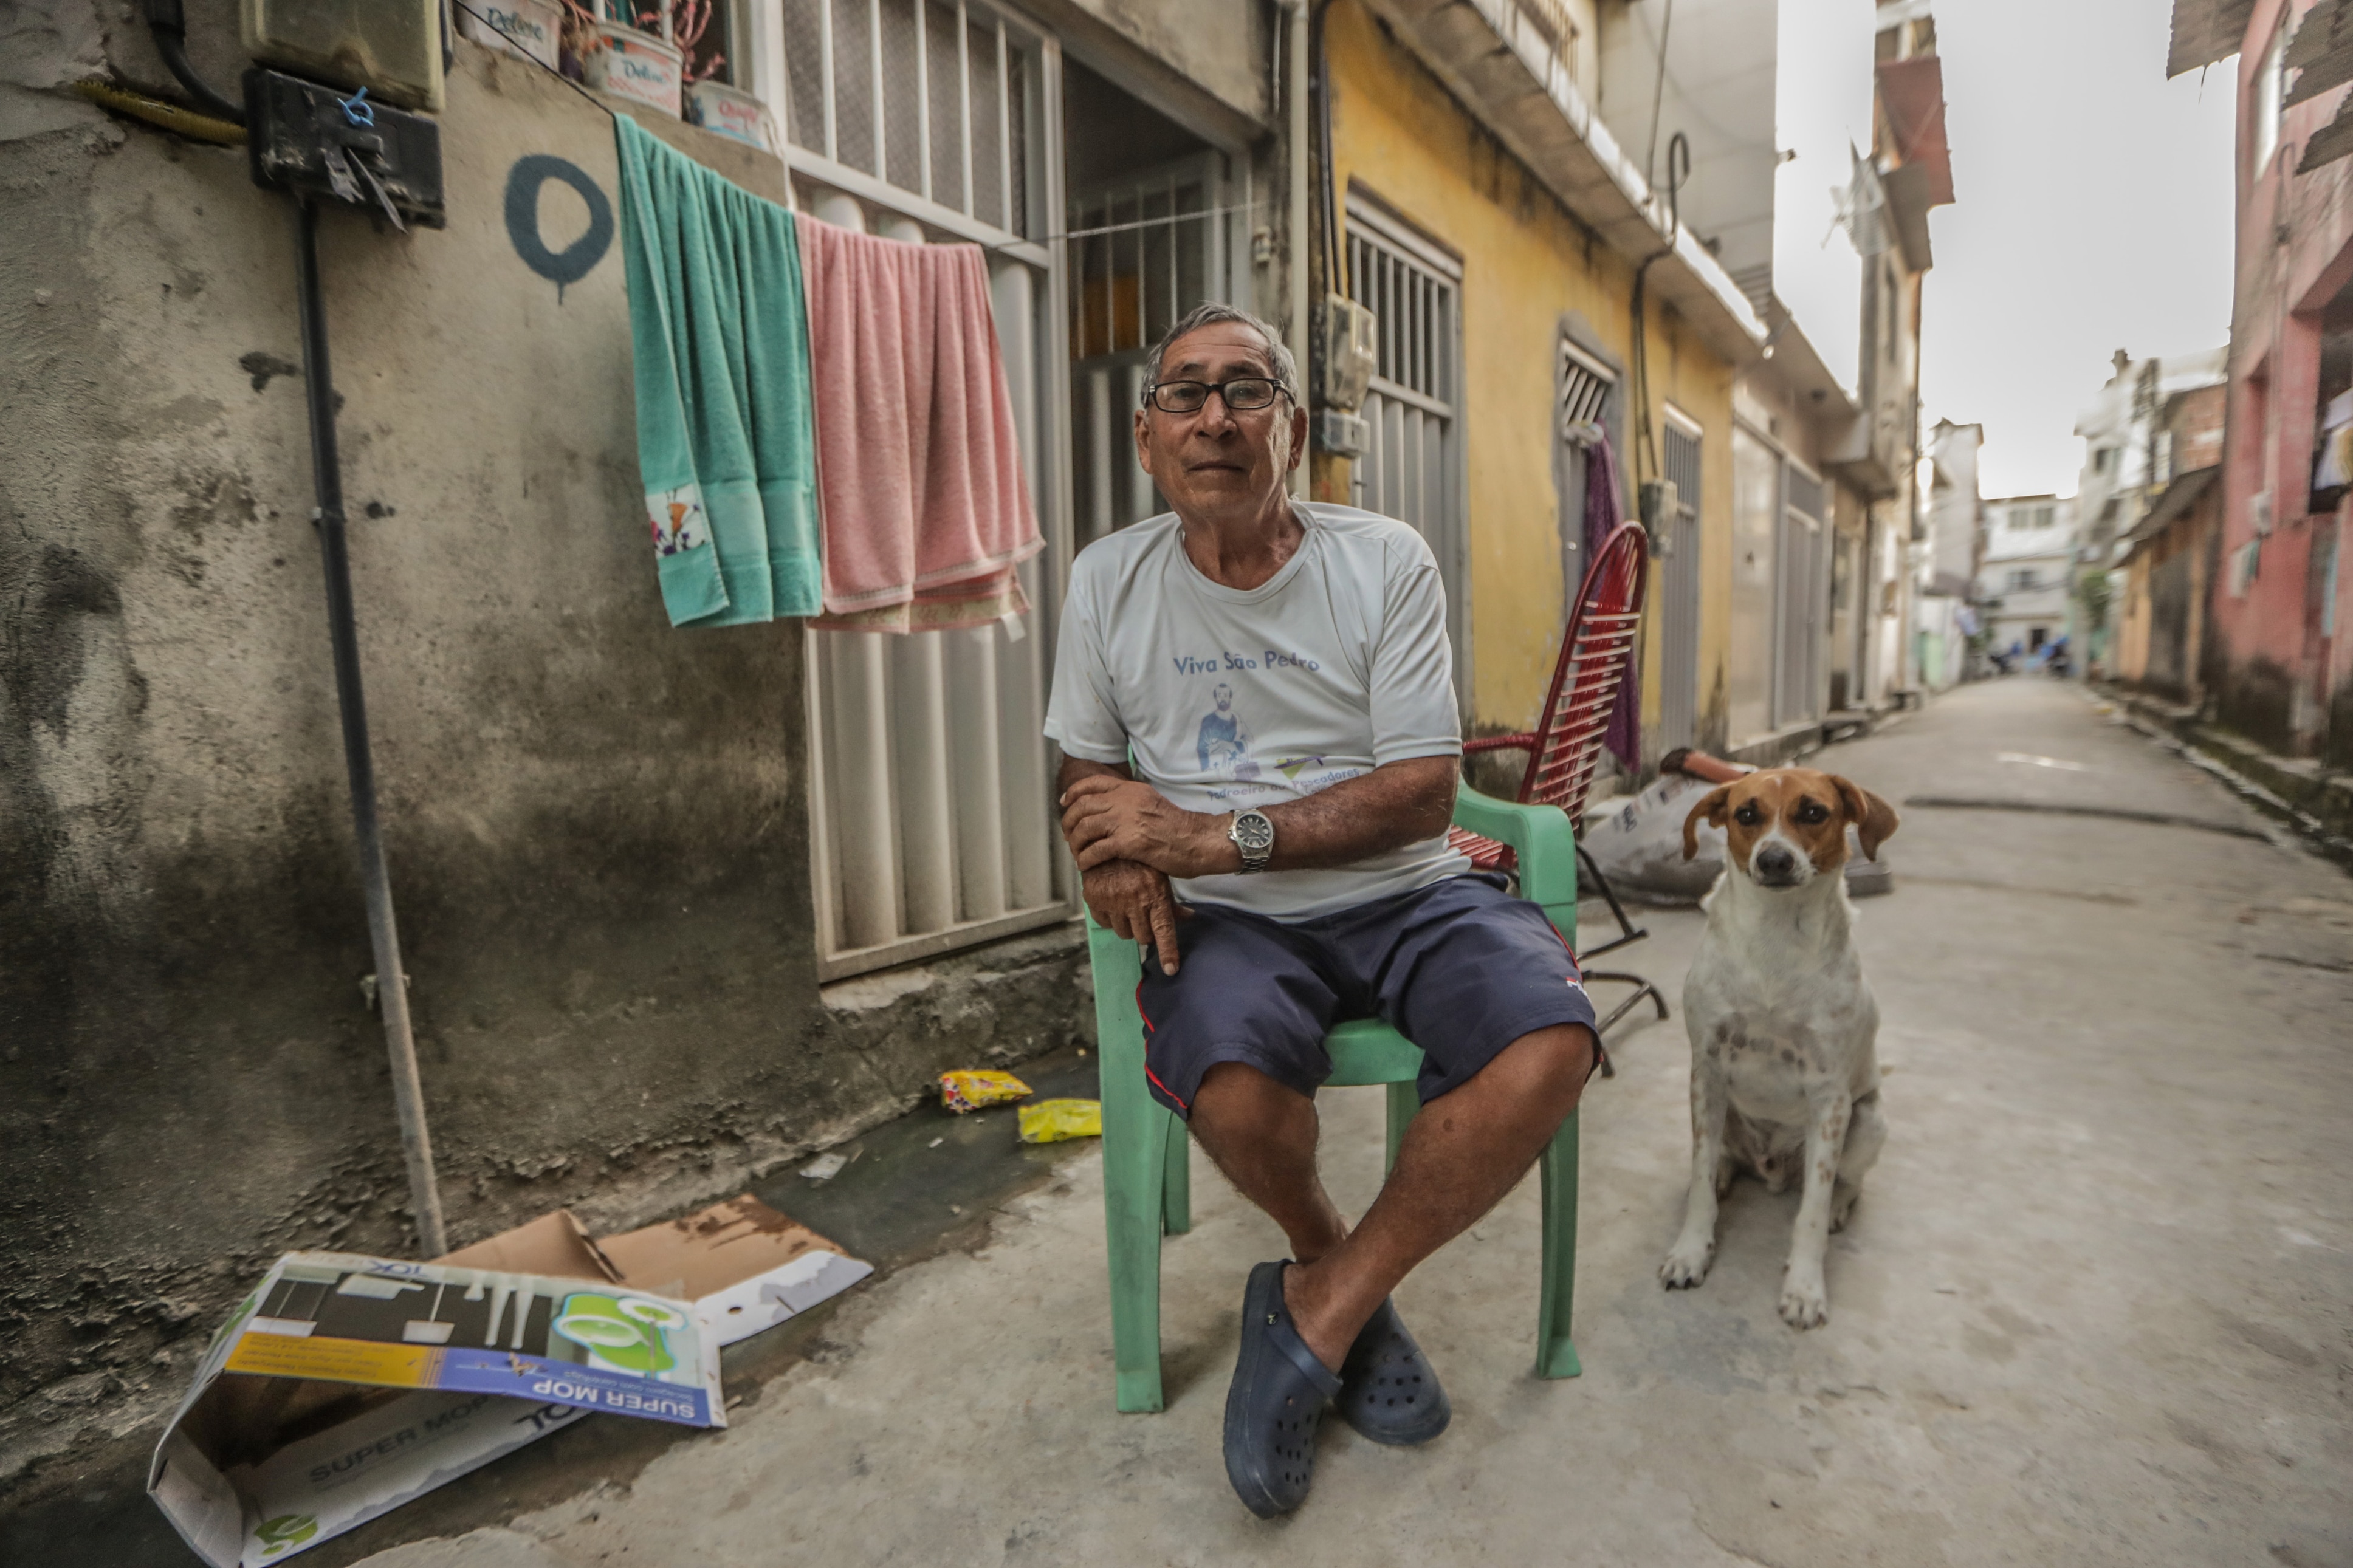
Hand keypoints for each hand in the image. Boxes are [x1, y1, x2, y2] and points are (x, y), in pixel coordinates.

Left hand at [1059, 775, 1237, 877]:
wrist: (1197, 841)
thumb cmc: (1179, 828)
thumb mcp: (1152, 803)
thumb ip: (1131, 803)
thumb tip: (1112, 810)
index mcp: (1131, 789)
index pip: (1094, 783)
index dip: (1074, 793)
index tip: (1065, 803)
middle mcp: (1125, 800)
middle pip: (1083, 806)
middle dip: (1069, 822)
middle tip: (1068, 836)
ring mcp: (1125, 821)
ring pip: (1085, 828)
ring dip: (1075, 843)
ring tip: (1077, 854)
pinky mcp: (1128, 843)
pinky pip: (1095, 850)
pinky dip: (1086, 859)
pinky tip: (1086, 866)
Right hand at [1083, 859, 1189, 975]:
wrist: (1109, 838)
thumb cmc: (1140, 860)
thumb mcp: (1160, 877)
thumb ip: (1172, 902)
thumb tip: (1189, 918)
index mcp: (1154, 895)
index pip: (1163, 931)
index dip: (1167, 953)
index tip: (1171, 970)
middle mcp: (1134, 900)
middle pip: (1142, 937)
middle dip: (1145, 931)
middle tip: (1143, 916)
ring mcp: (1113, 900)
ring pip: (1123, 932)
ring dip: (1127, 925)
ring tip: (1126, 906)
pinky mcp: (1095, 898)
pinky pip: (1104, 922)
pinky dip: (1109, 917)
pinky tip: (1112, 901)